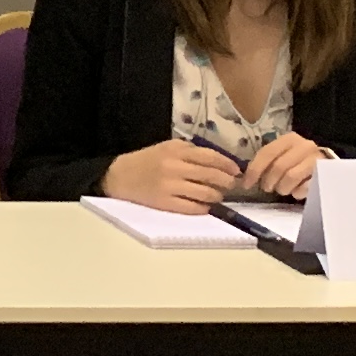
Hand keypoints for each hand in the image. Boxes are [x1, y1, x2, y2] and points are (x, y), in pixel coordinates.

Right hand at [102, 140, 234, 214]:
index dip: (228, 165)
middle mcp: (175, 167)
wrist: (119, 177)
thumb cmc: (146, 161)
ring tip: (217, 196)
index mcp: (176, 150)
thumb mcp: (167, 148)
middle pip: (212, 176)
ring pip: (206, 193)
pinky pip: (193, 208)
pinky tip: (205, 206)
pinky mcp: (165, 203)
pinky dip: (204, 208)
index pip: (210, 157)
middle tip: (232, 185)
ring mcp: (170, 186)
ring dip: (217, 196)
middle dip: (227, 182)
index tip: (236, 171)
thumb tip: (220, 162)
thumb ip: (191, 152)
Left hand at [238, 132, 329, 199]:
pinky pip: (305, 187)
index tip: (247, 184)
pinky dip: (297, 193)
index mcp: (290, 139)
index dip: (255, 170)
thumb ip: (267, 162)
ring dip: (282, 188)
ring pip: (291, 177)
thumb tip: (246, 178)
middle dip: (268, 181)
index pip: (267, 153)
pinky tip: (296, 192)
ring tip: (282, 190)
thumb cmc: (297, 162)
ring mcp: (316, 159)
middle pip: (279, 166)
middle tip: (267, 188)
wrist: (325, 166)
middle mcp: (304, 146)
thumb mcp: (282, 156)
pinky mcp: (324, 174)